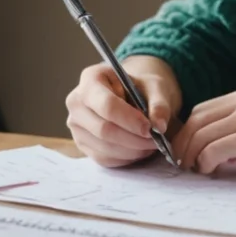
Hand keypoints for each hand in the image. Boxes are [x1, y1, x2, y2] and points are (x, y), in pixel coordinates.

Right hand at [65, 56, 180, 167]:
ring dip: (132, 151)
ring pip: (104, 147)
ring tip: (150, 145)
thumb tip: (159, 126)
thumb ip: (159, 104)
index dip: (130, 120)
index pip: (107, 105)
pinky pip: (104, 158)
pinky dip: (125, 158)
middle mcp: (76, 102)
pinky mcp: (82, 143)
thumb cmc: (141, 88)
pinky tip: (139, 150)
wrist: (131, 96)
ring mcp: (76, 125)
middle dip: (133, 139)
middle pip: (103, 129)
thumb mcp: (155, 87)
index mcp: (91, 79)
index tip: (150, 128)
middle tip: (155, 141)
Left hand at [172, 86, 235, 181]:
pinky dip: (207, 161)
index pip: (201, 111)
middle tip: (183, 167)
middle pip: (197, 121)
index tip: (184, 155)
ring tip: (197, 172)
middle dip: (183, 145)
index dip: (187, 134)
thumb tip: (209, 151)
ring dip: (192, 155)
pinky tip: (212, 171)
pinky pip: (219, 147)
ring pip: (204, 134)